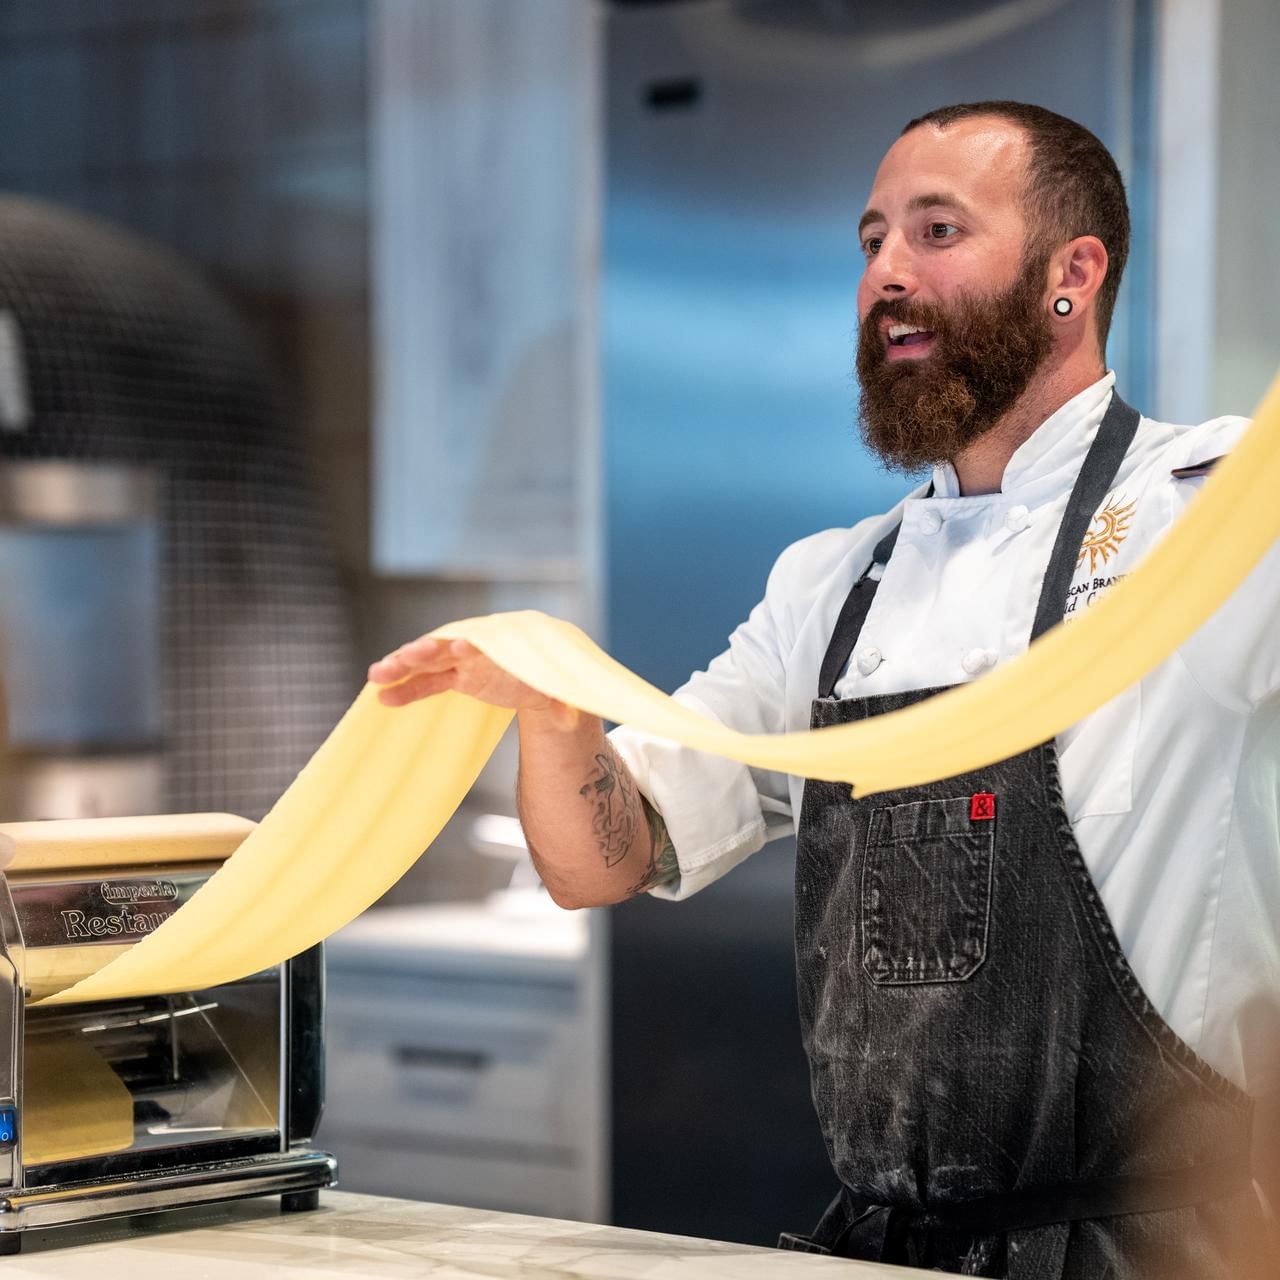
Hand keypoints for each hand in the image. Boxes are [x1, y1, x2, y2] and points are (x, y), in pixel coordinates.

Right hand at [367, 636, 581, 728]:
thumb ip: (560, 703)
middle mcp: (480, 647)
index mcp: (506, 643)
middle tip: (404, 656)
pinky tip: (383, 699)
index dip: (473, 642)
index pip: (488, 639)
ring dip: (403, 667)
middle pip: (449, 643)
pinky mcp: (456, 676)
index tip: (458, 646)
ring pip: (429, 661)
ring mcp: (464, 661)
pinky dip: (406, 690)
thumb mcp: (559, 690)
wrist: (541, 672)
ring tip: (376, 676)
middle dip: (427, 649)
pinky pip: (427, 682)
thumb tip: (570, 721)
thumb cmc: (551, 676)